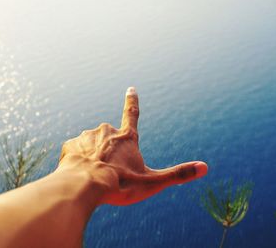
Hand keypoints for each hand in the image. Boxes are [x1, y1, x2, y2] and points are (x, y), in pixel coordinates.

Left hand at [58, 87, 207, 205]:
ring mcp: (86, 137)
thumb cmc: (120, 185)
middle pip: (110, 139)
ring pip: (92, 147)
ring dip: (94, 158)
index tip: (130, 88)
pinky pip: (76, 152)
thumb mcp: (152, 182)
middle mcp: (106, 131)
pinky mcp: (70, 145)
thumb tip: (205, 168)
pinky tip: (80, 174)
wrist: (83, 187)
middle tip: (111, 173)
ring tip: (95, 176)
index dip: (132, 100)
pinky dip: (79, 162)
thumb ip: (178, 175)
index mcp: (126, 137)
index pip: (132, 113)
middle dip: (110, 153)